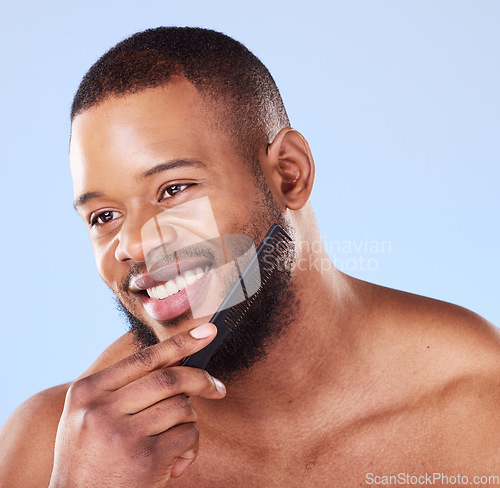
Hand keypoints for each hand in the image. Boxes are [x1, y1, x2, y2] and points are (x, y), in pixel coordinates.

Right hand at [49, 323, 224, 487]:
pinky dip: (190, 447)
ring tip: (176, 440)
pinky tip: (174, 463)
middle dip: (201, 379)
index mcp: (87, 391)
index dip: (180, 342)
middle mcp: (101, 410)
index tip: (207, 332)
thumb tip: (178, 358)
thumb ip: (125, 385)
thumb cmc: (91, 455)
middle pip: (170, 379)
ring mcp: (123, 435)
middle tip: (217, 387)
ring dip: (190, 421)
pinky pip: (188, 436)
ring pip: (182, 407)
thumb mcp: (92, 414)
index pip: (145, 358)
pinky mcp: (145, 459)